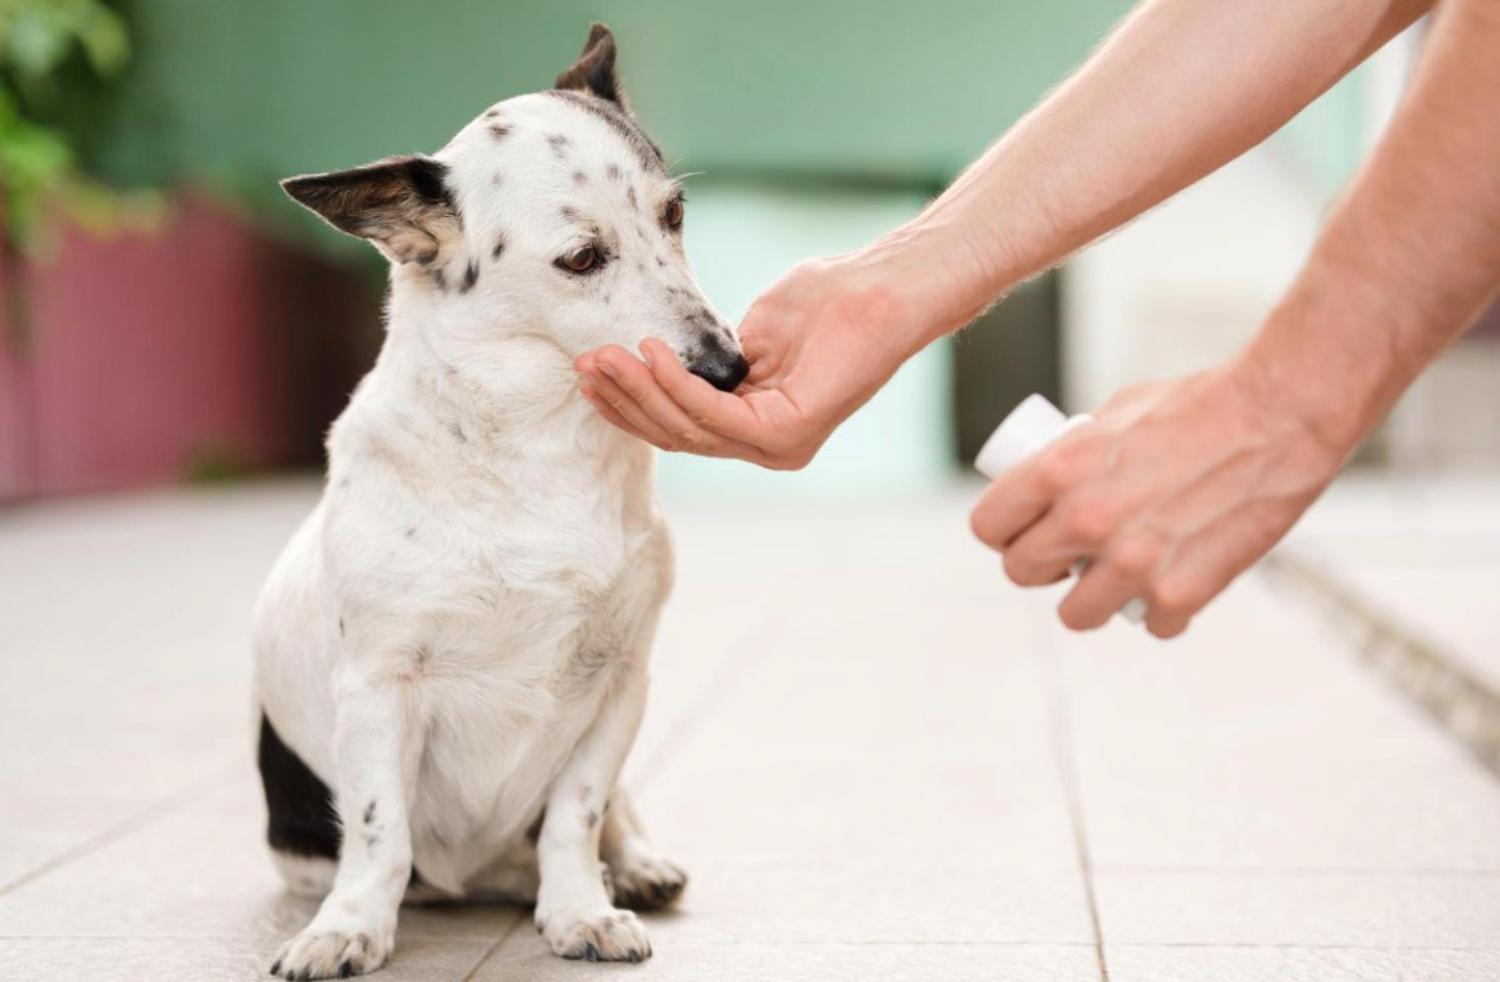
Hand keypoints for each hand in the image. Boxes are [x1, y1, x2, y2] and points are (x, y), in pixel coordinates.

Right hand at [574, 255, 932, 469]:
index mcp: (759, 430)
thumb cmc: (827, 302)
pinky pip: (715, 412)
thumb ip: (711, 362)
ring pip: (690, 427)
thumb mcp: (751, 336)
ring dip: (639, 390)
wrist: (880, 290)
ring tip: (605, 357)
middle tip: (584, 366)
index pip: (681, 428)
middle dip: (624, 400)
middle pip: (678, 435)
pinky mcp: (789, 433)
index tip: (591, 375)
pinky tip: (650, 353)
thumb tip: (665, 365)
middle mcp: (768, 448)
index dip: (632, 405)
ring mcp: (780, 447)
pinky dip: (676, 384)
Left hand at [969, 359, 1349, 637]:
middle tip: (1067, 557)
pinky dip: (1163, 611)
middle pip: (1020, 573)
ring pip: (1074, 615)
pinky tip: (1175, 582)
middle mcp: (1085, 520)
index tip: (1021, 533)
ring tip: (1117, 578)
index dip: (1003, 531)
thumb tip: (1052, 484)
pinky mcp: (1180, 592)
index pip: (989, 525)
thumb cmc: (1202, 402)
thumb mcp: (1117, 413)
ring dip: (1092, 600)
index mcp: (1059, 469)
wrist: (1281, 414)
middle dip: (1041, 566)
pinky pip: (1150, 624)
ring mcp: (1131, 562)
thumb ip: (1077, 453)